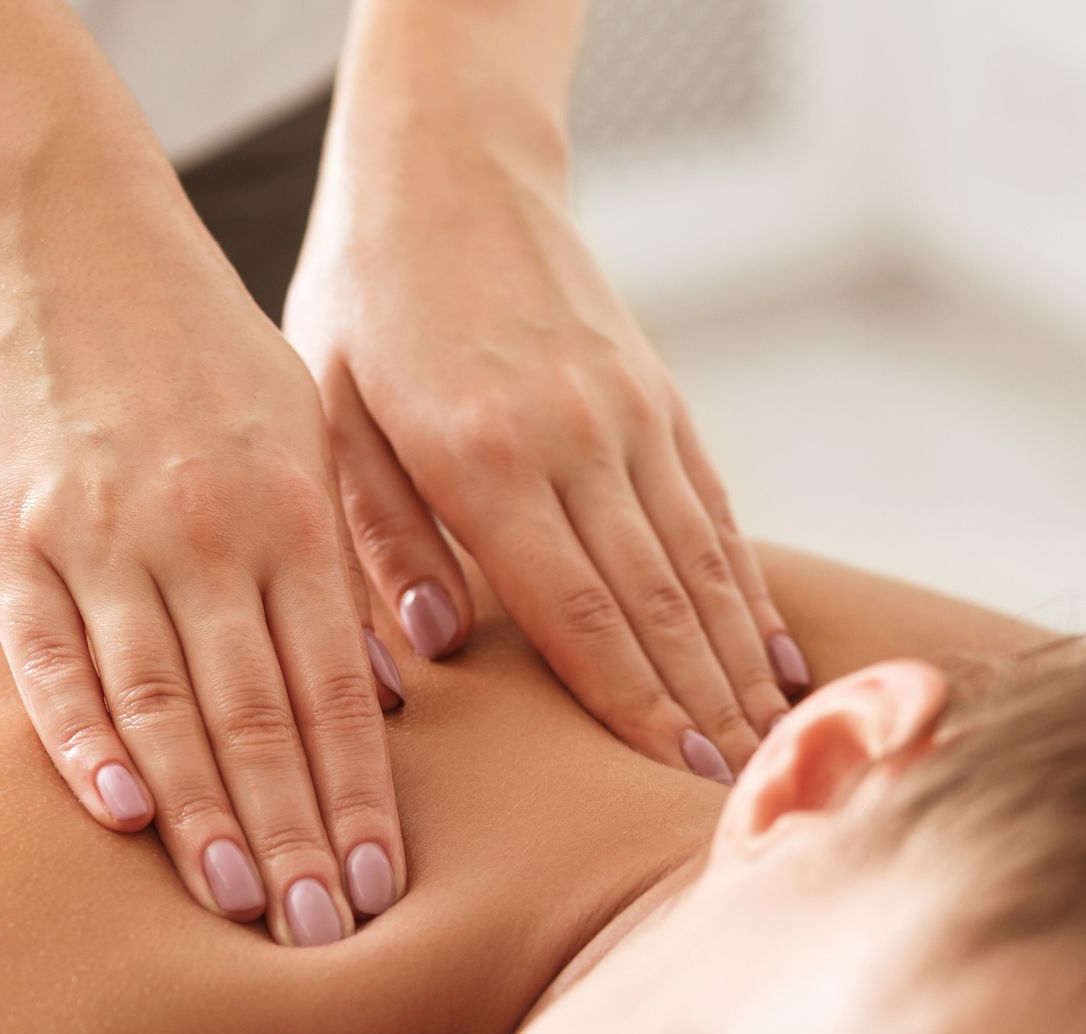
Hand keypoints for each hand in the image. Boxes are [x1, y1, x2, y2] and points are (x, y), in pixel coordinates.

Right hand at [0, 171, 405, 944]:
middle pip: (260, 712)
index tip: (382, 885)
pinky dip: (83, 736)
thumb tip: (384, 690)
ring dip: (206, 811)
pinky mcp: (8, 535)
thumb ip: (340, 561)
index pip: (336, 687)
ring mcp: (103, 536)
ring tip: (240, 903)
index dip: (360, 793)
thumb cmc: (209, 355)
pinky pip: (50, 654)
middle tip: (324, 934)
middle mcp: (206, 533)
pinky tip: (120, 813)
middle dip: (296, 832)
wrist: (68, 239)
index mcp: (293, 514)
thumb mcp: (305, 435)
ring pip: (165, 698)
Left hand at [286, 121, 808, 781]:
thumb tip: (432, 647)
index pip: (576, 611)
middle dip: (700, 704)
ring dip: (736, 660)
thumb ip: (378, 533)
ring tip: (771, 741)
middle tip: (738, 793)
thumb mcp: (329, 412)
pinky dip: (746, 585)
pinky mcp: (656, 397)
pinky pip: (713, 507)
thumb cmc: (366, 303)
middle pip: (654, 601)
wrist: (449, 172)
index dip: (633, 703)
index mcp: (483, 458)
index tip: (675, 775)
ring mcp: (629, 416)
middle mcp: (577, 441)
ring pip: (699, 562)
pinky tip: (772, 645)